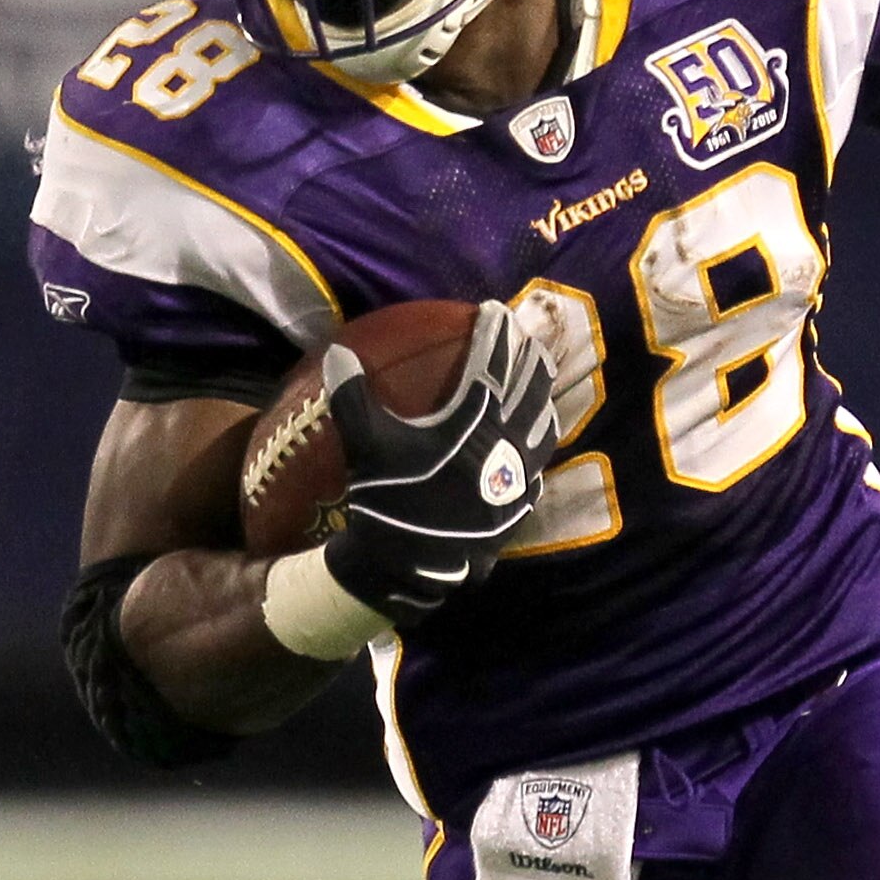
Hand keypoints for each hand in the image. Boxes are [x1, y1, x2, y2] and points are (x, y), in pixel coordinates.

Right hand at [320, 300, 558, 627]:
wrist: (405, 569)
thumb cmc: (385, 501)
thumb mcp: (366, 446)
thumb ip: (353, 396)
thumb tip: (336, 350)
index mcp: (472, 423)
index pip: (491, 364)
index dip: (495, 333)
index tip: (495, 311)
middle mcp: (504, 446)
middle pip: (531, 391)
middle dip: (533, 361)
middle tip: (531, 342)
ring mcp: (516, 481)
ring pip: (543, 430)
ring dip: (543, 404)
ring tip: (542, 390)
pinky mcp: (517, 511)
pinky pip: (537, 471)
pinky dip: (536, 451)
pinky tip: (532, 450)